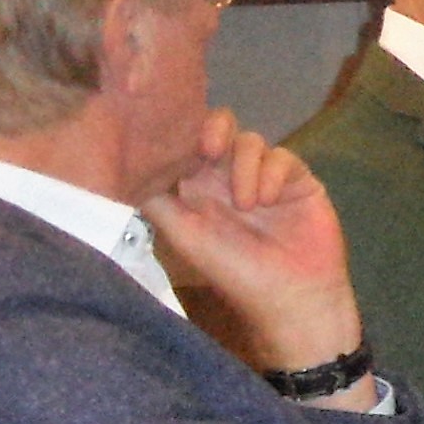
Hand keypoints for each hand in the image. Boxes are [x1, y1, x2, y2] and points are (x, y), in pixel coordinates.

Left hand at [141, 115, 362, 373]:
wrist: (291, 296)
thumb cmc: (233, 271)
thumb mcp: (185, 236)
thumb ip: (158, 201)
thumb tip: (126, 168)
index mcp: (199, 188)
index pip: (187, 144)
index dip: (181, 134)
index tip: (178, 143)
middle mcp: (231, 177)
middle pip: (220, 128)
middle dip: (215, 131)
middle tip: (210, 150)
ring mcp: (265, 177)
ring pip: (252, 141)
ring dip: (245, 168)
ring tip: (247, 205)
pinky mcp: (298, 181)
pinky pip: (283, 157)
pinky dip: (272, 174)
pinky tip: (269, 201)